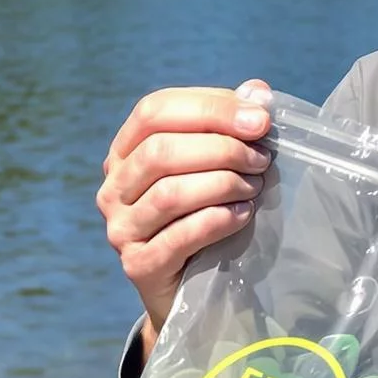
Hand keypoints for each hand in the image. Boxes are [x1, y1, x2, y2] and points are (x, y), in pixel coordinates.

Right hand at [96, 79, 272, 356]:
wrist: (190, 286)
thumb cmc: (204, 211)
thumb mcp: (214, 163)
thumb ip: (232, 124)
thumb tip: (258, 92)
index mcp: (126, 150)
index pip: (155, 111)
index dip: (210, 108)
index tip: (261, 119)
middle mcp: (113, 186)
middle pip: (161, 151)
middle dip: (222, 148)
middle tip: (263, 159)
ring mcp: (120, 228)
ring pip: (170, 193)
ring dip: (222, 184)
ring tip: (255, 186)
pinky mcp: (138, 265)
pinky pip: (178, 236)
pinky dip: (217, 221)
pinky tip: (243, 215)